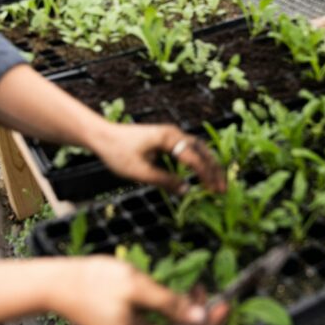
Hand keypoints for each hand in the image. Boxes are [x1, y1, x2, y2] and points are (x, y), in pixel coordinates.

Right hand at [51, 257, 228, 324]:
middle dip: (203, 322)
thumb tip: (200, 317)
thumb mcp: (137, 288)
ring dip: (191, 316)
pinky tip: (184, 295)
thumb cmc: (92, 284)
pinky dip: (175, 313)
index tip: (224, 306)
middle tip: (218, 297)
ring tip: (201, 291)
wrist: (58, 283)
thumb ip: (170, 304)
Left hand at [92, 123, 226, 193]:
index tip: (214, 191)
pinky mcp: (167, 140)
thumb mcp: (139, 171)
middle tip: (222, 190)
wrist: (102, 136)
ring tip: (217, 184)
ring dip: (209, 166)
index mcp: (168, 138)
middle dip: (214, 170)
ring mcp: (171, 135)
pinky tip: (202, 175)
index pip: (193, 157)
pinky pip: (189, 150)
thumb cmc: (117, 152)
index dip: (205, 175)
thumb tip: (186, 191)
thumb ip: (164, 181)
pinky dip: (199, 162)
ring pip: (198, 149)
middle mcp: (174, 133)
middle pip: (202, 151)